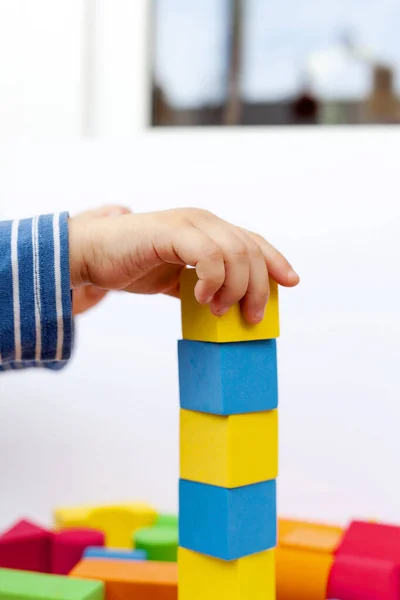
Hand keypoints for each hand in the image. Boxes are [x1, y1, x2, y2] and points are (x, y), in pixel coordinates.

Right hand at [69, 208, 298, 323]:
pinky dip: (212, 281)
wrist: (93, 255)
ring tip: (219, 310)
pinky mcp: (171, 231)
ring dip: (235, 288)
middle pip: (251, 251)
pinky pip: (208, 255)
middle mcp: (204, 221)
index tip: (291, 283)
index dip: (276, 261)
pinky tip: (201, 298)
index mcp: (209, 229)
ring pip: (236, 253)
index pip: (253, 242)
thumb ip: (203, 285)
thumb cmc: (135, 266)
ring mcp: (189, 223)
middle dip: (258, 288)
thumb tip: (227, 309)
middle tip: (249, 317)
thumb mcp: (179, 278)